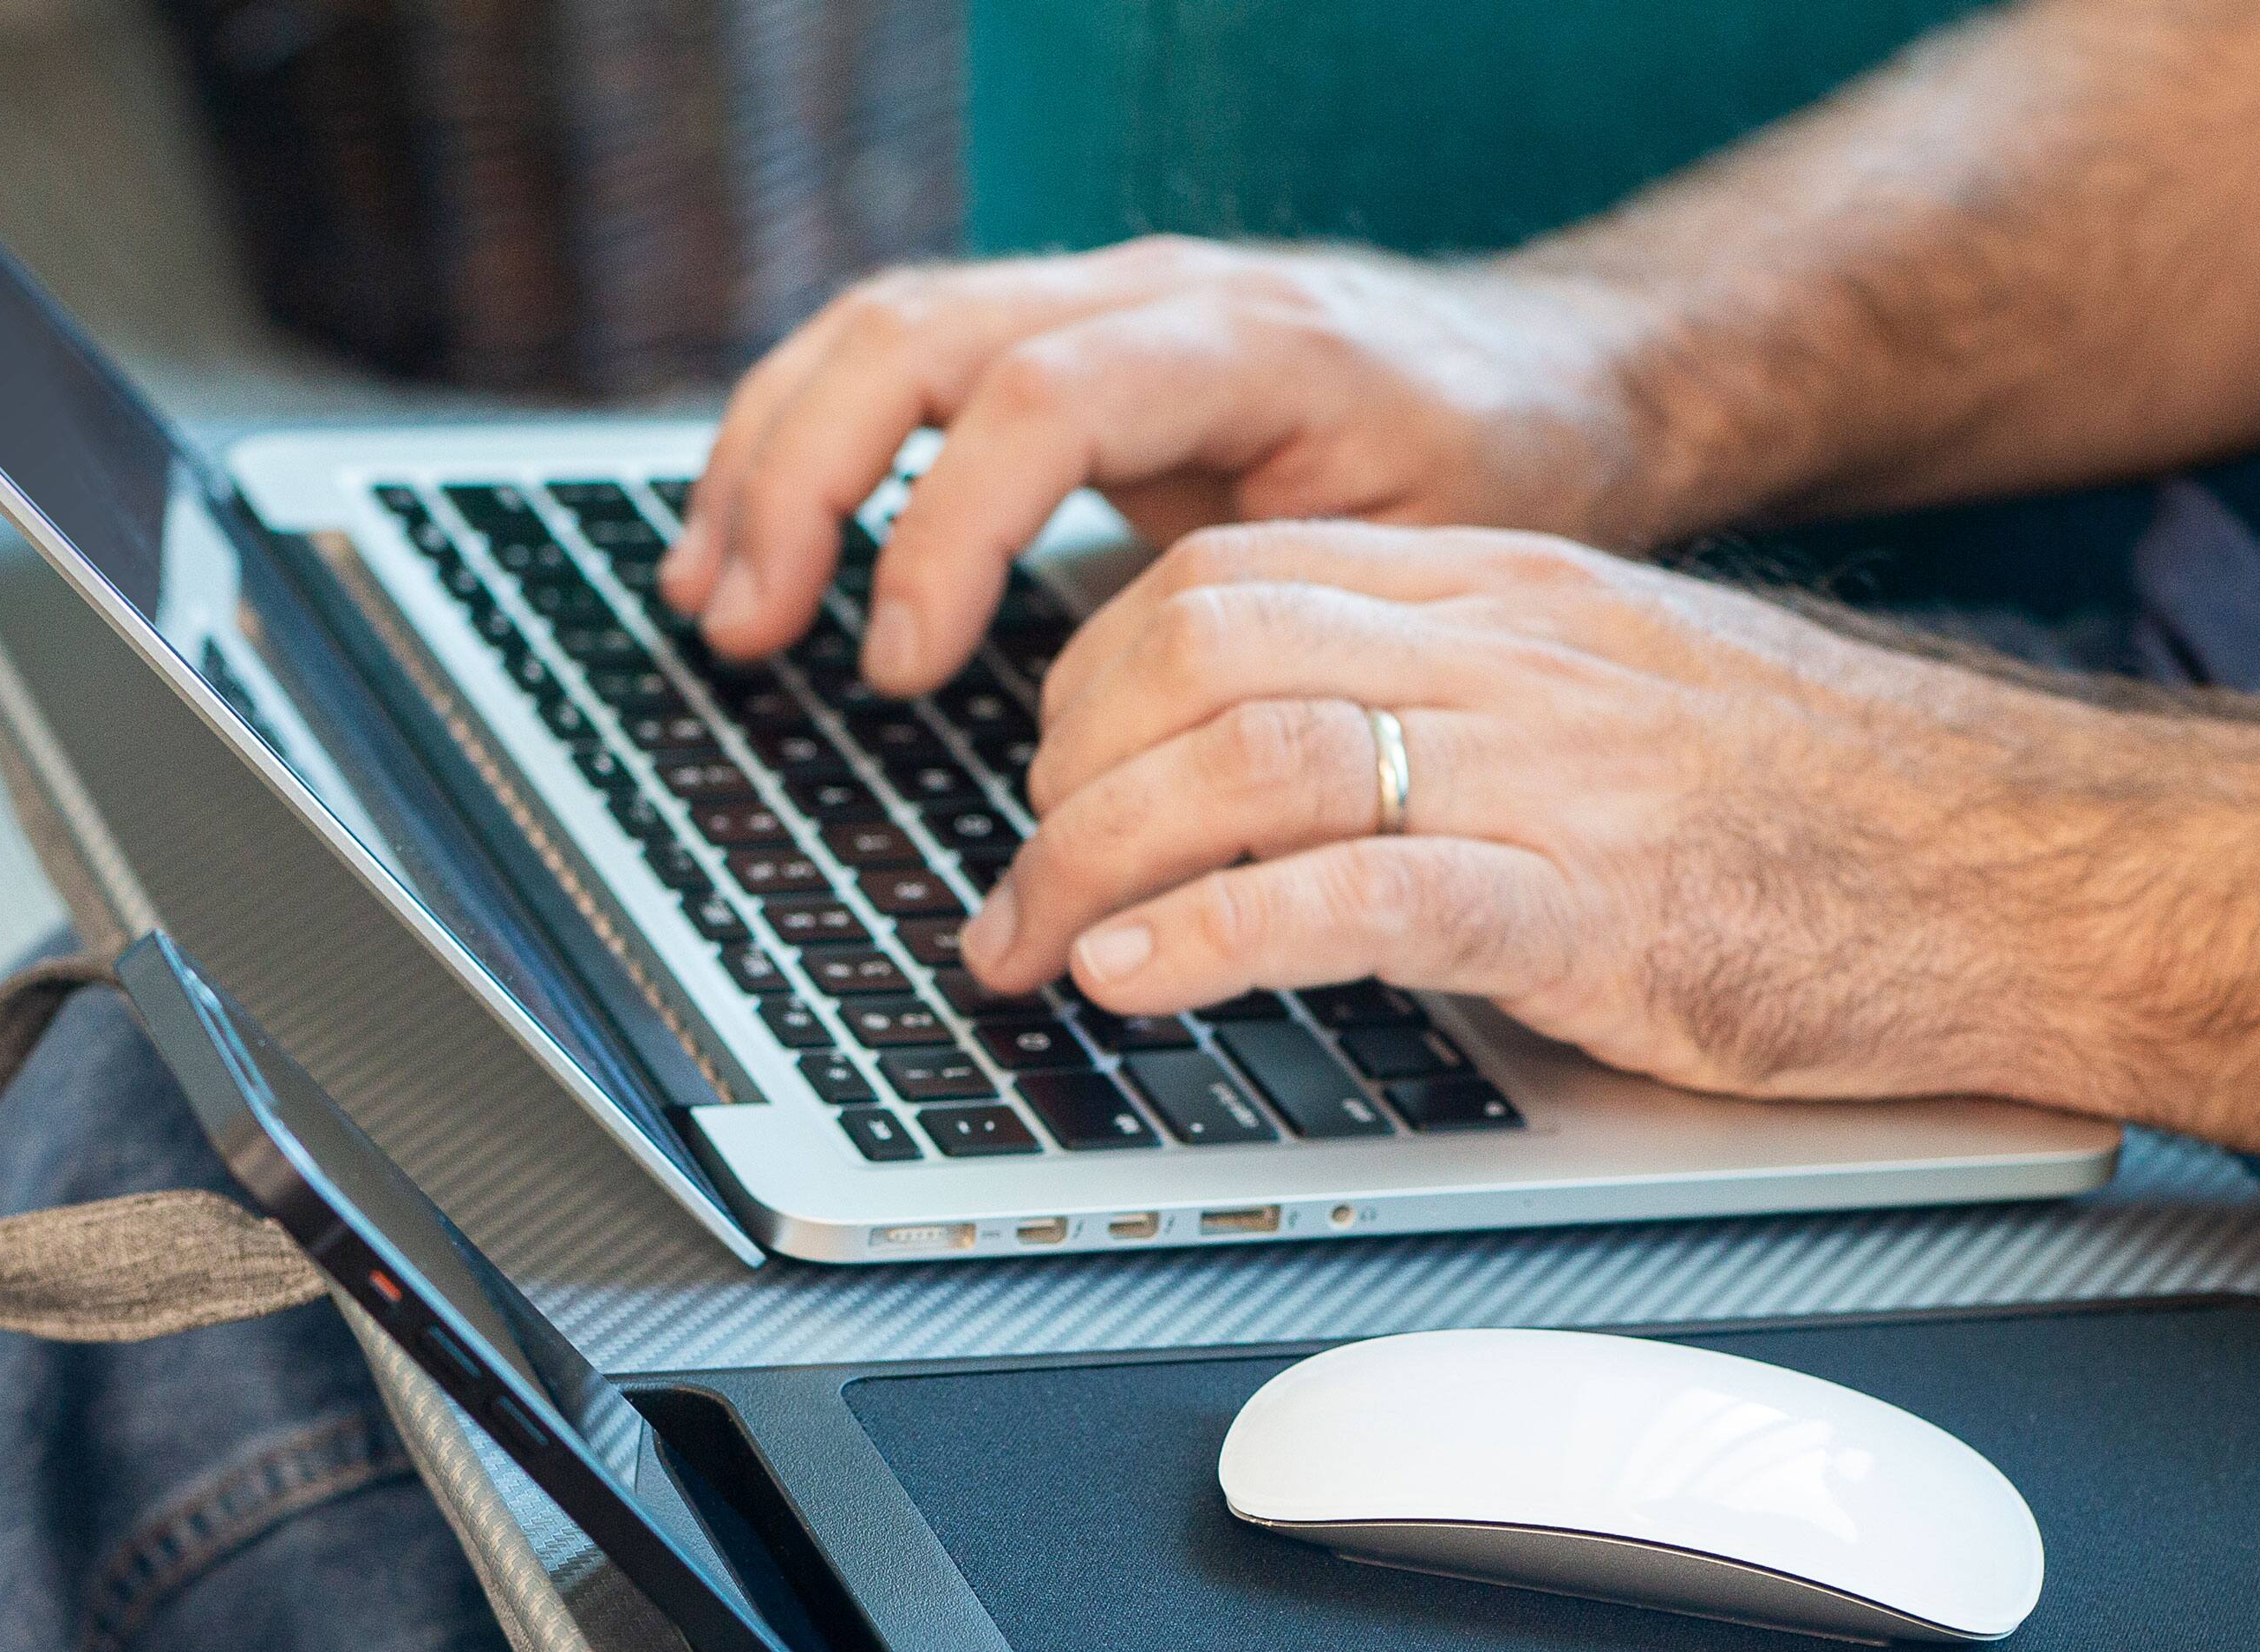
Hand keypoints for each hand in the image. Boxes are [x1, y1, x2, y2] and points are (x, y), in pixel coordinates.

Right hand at [658, 238, 1676, 693]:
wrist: (1548, 375)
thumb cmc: (1496, 476)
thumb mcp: (1426, 555)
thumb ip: (1284, 618)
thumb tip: (1145, 749)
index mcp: (1244, 342)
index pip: (1042, 398)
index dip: (946, 530)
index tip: (901, 670)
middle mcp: (1151, 294)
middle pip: (918, 332)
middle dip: (803, 479)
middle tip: (742, 626)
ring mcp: (1100, 303)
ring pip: (885, 330)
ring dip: (774, 457)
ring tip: (711, 592)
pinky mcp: (1071, 343)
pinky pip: (909, 360)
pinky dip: (816, 445)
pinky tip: (764, 539)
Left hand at [962, 521, 2147, 1110]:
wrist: (2039, 869)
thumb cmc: (1837, 818)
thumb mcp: (1625, 722)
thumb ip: (1471, 726)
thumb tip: (1307, 806)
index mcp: (1514, 597)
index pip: (1232, 581)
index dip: (1093, 684)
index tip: (1051, 789)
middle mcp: (1515, 655)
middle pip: (1201, 647)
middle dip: (1060, 777)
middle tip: (1011, 898)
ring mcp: (1556, 776)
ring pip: (1252, 759)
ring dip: (1100, 866)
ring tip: (1038, 958)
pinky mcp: (1597, 910)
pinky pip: (1362, 894)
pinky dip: (1219, 937)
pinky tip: (1141, 982)